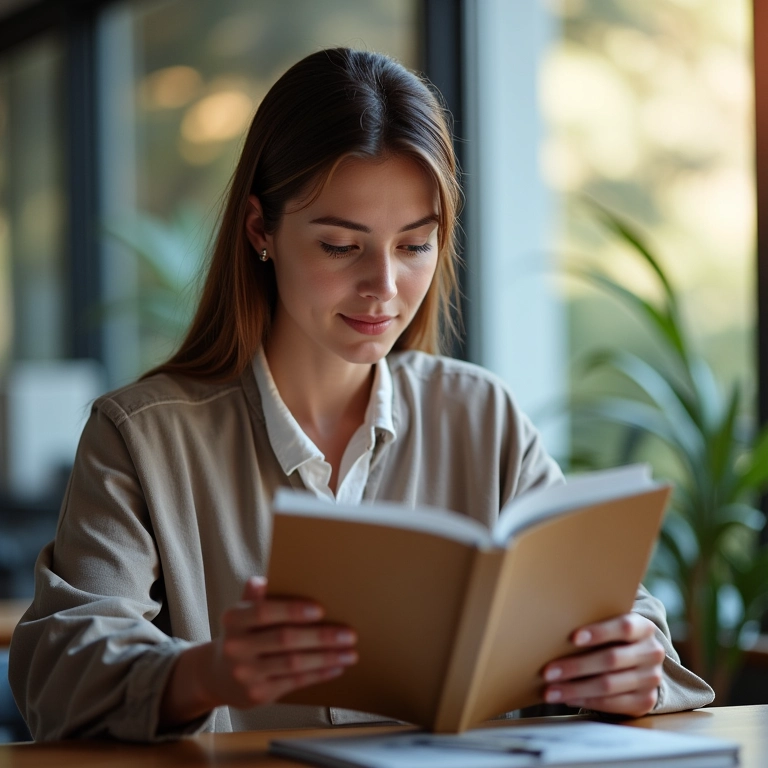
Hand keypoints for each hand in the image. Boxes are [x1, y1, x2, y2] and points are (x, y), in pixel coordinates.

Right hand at [208, 576, 357, 708]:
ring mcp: (246, 674)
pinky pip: (295, 682)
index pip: (263, 612)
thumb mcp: (242, 613)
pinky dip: (319, 674)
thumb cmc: (242, 635)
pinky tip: (337, 666)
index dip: (292, 610)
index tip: (320, 609)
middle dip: (321, 637)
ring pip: (294, 664)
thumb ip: (256, 596)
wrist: (218, 676)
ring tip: (351, 652)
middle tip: (349, 634)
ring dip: (327, 657)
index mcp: (234, 619)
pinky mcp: (258, 695)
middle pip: (284, 640)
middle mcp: (236, 647)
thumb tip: (266, 580)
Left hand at [540, 613, 664, 716]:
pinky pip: (613, 704)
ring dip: (575, 689)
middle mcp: (651, 652)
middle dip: (576, 666)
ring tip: (550, 691)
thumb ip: (593, 622)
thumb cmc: (614, 636)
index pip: (624, 627)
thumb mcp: (611, 623)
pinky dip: (587, 702)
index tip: (572, 638)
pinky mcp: (645, 700)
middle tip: (548, 671)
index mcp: (643, 627)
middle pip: (611, 660)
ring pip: (609, 685)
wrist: (641, 658)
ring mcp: (651, 679)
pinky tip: (568, 698)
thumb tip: (555, 626)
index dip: (599, 632)